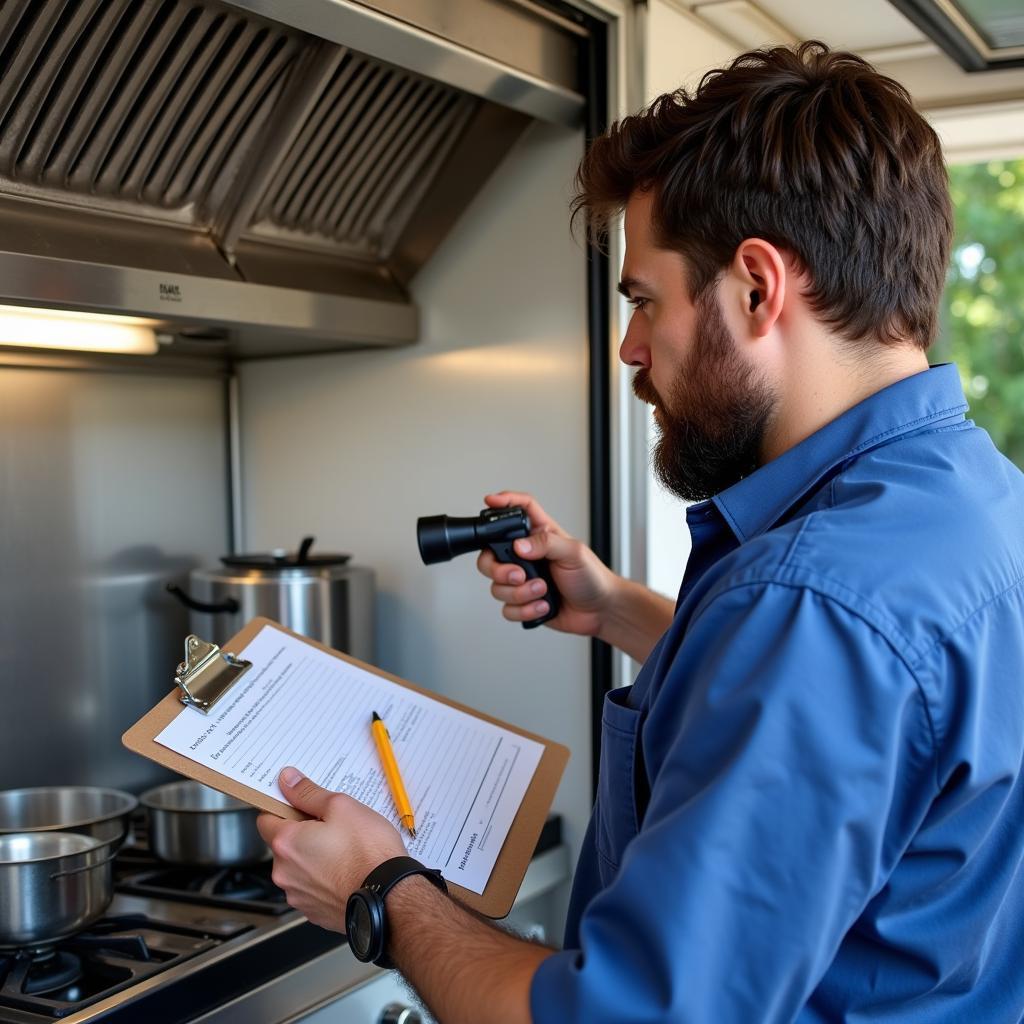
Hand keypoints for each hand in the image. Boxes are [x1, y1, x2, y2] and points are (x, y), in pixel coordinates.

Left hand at [257, 767, 405, 930]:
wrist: (389, 897)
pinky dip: (324, 878)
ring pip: (298, 867)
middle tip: (333, 825)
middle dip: (303, 833)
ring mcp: (298, 896)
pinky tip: (346, 869)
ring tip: (345, 850)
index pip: (265, 818)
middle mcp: (285, 873)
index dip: (283, 807)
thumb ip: (308, 793)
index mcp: (286, 843)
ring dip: (313, 857)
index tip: (301, 803)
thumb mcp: (342, 807)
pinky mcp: (314, 912)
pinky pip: (312, 887)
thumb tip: (287, 780)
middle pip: (284, 844)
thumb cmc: (368, 853)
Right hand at [477, 491, 618, 635]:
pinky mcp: (523, 602)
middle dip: (498, 569)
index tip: (490, 501)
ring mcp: (523, 580)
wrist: (600, 610)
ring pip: (497, 586)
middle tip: (519, 575)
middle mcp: (527, 556)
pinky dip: (524, 610)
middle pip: (490, 555)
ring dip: (519, 593)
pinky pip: (507, 608)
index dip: (504, 501)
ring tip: (542, 591)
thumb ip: (546, 544)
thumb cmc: (593, 577)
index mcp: (540, 536)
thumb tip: (519, 545)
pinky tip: (542, 605)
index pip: (519, 510)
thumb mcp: (574, 552)